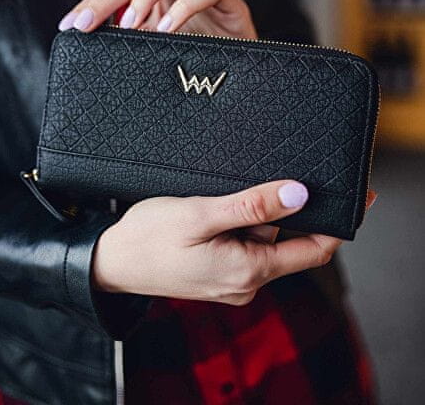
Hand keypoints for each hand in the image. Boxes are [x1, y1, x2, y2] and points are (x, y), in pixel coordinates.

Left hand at [58, 0, 257, 38]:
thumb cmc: (196, 51)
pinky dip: (186, 4)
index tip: (69, 26)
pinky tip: (168, 28)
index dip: (93, 1)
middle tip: (89, 23)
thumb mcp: (156, 46)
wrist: (240, 65)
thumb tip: (92, 48)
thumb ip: (131, 41)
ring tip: (131, 24)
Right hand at [92, 182, 375, 304]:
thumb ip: (252, 207)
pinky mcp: (219, 272)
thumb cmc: (149, 237)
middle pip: (286, 239)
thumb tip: (300, 195)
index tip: (359, 197)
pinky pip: (244, 245)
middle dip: (276, 210)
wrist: (110, 260)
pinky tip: (213, 211)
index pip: (314, 250)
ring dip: (252, 216)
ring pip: (263, 239)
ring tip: (214, 201)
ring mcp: (232, 280)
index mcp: (249, 271)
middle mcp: (246, 282)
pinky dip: (239, 225)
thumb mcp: (201, 214)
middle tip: (245, 186)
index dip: (338, 224)